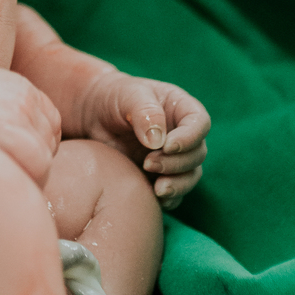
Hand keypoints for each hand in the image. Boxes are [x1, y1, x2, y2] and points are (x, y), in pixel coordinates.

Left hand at [77, 70, 208, 209]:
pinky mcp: (161, 176)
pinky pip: (175, 193)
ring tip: (157, 188)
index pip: (199, 124)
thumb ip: (145, 112)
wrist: (95, 115)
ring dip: (177, 184)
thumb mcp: (128, 95)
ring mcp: (174, 157)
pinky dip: (169, 198)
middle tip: (149, 163)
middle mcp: (183, 135)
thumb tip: (158, 141)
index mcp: (181, 109)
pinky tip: (154, 198)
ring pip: (190, 176)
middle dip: (177, 163)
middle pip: (197, 154)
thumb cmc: (115, 98)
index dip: (189, 138)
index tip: (168, 146)